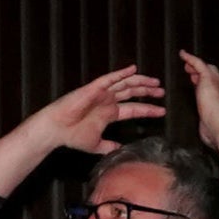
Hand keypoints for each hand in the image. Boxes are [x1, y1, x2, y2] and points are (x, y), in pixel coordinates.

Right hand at [34, 66, 163, 154]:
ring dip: (140, 82)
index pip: (134, 109)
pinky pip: (110, 78)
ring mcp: (102, 93)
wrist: (57, 130)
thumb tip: (119, 150)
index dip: (148, 109)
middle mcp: (108, 101)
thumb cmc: (73, 136)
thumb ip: (109, 146)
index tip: (162, 111)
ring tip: (155, 82)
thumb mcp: (96, 145)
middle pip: (133, 93)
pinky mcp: (94, 88)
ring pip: (125, 84)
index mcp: (109, 113)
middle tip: (162, 92)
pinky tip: (133, 69)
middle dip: (148, 92)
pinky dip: (122, 73)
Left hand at [178, 51, 218, 145]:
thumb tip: (206, 137)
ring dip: (196, 66)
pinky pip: (198, 63)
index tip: (201, 87)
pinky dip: (190, 58)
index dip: (209, 87)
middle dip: (203, 75)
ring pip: (207, 68)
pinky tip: (182, 55)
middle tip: (193, 75)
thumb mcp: (212, 131)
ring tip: (187, 65)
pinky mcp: (208, 78)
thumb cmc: (217, 132)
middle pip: (214, 76)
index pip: (218, 90)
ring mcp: (216, 83)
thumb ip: (208, 129)